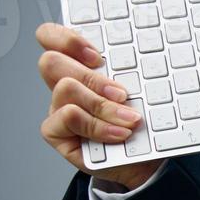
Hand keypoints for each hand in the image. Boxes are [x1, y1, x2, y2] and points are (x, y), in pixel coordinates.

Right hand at [35, 23, 162, 190]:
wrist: (143, 161)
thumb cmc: (140, 125)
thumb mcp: (141, 94)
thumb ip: (132, 75)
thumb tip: (147, 62)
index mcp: (80, 66)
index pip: (51, 38)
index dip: (66, 39)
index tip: (97, 55)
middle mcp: (65, 84)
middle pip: (51, 61)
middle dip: (91, 75)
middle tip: (121, 92)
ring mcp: (58, 108)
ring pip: (65, 89)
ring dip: (102, 104)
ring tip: (129, 118)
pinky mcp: (56, 132)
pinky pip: (69, 118)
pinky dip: (98, 126)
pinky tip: (119, 134)